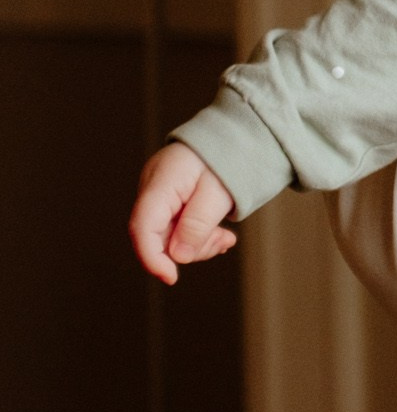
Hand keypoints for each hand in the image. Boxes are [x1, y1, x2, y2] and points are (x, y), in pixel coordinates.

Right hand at [131, 140, 237, 282]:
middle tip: (222, 242)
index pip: (143, 226)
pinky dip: (198, 236)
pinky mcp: (169, 200)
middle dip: (188, 249)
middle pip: (157, 235)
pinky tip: (219, 235)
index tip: (171, 277)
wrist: (237, 135)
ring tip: (225, 238)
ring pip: (169, 236)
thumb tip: (177, 257)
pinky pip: (177, 227)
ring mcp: (159, 194)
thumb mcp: (218, 192)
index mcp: (161, 181)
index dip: (152, 257)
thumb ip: (197, 225)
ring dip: (198, 244)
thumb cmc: (228, 157)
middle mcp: (153, 188)